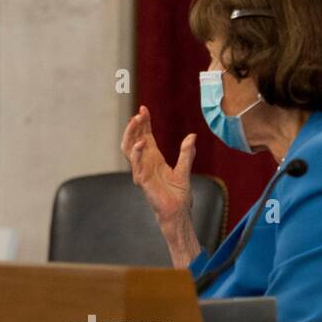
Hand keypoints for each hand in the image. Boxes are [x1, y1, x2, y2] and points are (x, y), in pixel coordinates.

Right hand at [120, 105, 195, 223]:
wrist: (177, 212)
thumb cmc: (178, 194)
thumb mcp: (184, 170)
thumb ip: (187, 153)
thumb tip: (192, 136)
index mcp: (154, 158)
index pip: (145, 136)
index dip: (143, 123)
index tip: (143, 109)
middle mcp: (145, 163)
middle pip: (135, 139)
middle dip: (135, 125)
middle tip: (139, 112)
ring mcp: (141, 171)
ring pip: (129, 149)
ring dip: (131, 135)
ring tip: (135, 122)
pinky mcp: (142, 180)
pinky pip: (136, 164)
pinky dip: (136, 153)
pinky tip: (141, 143)